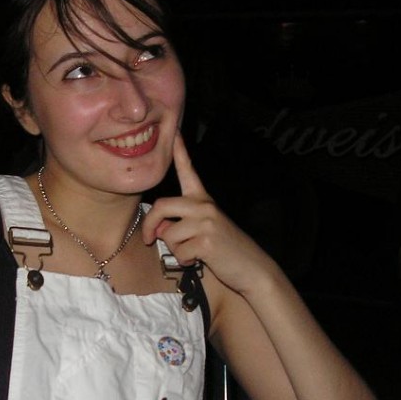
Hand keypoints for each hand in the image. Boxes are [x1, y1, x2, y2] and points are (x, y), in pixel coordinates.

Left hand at [142, 132, 272, 293]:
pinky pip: (179, 252)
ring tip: (193, 252)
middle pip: (162, 205)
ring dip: (175, 249)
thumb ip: (180, 223)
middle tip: (149, 239)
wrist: (251, 268)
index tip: (174, 132)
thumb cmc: (224, 250)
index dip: (180, 151)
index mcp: (203, 200)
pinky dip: (184, 261)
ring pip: (168, 234)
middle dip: (150, 225)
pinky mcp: (206, 241)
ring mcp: (206, 222)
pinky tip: (200, 260)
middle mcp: (204, 205)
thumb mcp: (203, 230)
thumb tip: (159, 228)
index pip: (188, 171)